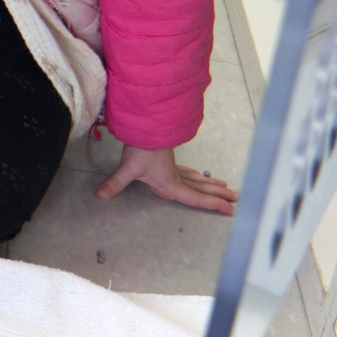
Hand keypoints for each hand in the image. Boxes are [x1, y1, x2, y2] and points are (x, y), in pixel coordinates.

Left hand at [94, 145, 236, 214]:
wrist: (144, 127)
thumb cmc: (140, 148)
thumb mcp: (128, 168)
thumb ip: (116, 183)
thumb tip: (100, 195)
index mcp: (171, 184)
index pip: (195, 198)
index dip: (212, 205)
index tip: (230, 209)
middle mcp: (175, 177)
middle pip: (201, 189)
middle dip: (218, 195)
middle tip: (236, 199)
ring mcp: (173, 168)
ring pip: (197, 179)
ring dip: (210, 184)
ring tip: (224, 187)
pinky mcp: (168, 160)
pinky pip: (188, 172)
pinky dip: (196, 176)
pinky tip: (198, 175)